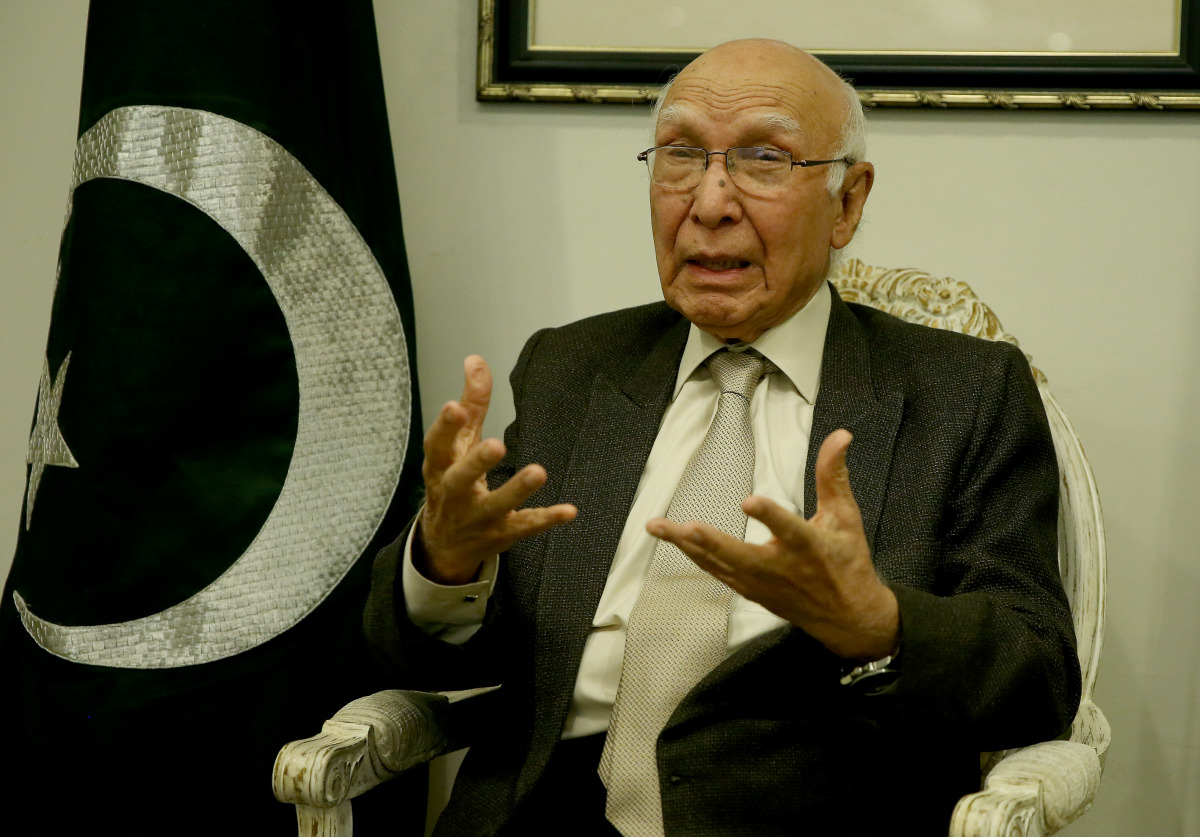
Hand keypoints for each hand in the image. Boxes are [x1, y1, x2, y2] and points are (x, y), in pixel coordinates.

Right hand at [417, 355, 576, 583]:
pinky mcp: (501, 533)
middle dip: (477, 462)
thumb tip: (475, 360)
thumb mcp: (458, 444)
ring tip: (538, 471)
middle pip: (461, 478)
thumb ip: (472, 403)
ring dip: (516, 490)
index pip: (437, 445)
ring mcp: (478, 517)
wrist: (444, 544)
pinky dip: (546, 519)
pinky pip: (525, 526)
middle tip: (496, 445)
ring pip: (496, 505)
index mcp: (440, 466)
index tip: (455, 406)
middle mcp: (455, 493)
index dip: (445, 427)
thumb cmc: (452, 482)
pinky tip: (569, 510)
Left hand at [646, 429, 898, 660]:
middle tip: (685, 527)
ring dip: (687, 546)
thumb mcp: (845, 516)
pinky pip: (717, 573)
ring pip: (719, 565)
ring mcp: (762, 584)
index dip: (769, 515)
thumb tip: (840, 435)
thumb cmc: (847, 563)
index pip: (788, 528)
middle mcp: (781, 567)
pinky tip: (675, 542)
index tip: (749, 501)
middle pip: (740, 555)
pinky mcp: (750, 592)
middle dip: (710, 541)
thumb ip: (834, 475)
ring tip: (658, 527)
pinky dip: (695, 557)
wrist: (849, 618)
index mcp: (808, 546)